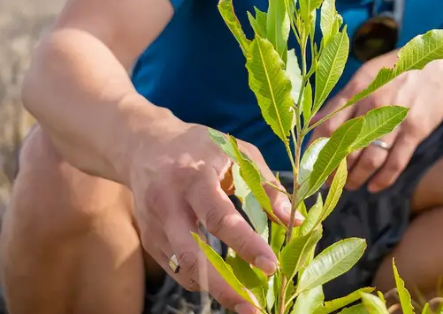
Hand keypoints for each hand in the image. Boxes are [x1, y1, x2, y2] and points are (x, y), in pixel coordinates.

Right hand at [129, 121, 294, 313]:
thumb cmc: (201, 147)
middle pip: (192, 254)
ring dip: (215, 290)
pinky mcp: (149, 240)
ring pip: (183, 269)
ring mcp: (155, 225)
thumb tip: (296, 220)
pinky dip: (202, 280)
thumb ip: (266, 185)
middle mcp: (168, 204)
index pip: (219, 217)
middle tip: (254, 308)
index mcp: (194, 178)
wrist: (146, 145)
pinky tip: (224, 282)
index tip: (271, 266)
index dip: (246, 245)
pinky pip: (177, 269)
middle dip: (224, 287)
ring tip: (245, 302)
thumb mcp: (237, 152)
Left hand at [309, 48, 442, 192]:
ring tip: (350, 185)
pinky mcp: (415, 130)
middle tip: (329, 183)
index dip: (316, 152)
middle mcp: (372, 104)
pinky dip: (382, 179)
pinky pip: (395, 162)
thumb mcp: (366, 76)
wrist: (439, 67)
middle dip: (334, 171)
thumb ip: (342, 101)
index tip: (311, 167)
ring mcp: (395, 118)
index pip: (327, 126)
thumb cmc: (396, 71)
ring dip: (356, 178)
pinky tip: (374, 187)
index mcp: (356, 89)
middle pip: (346, 147)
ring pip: (369, 159)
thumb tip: (313, 123)